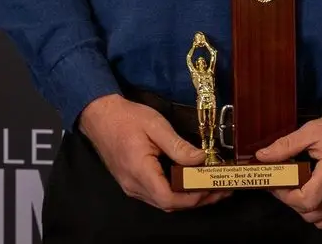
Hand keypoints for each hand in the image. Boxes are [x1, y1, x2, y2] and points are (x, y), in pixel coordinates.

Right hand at [77, 94, 228, 211]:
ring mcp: (131, 186)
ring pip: (163, 202)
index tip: (214, 186)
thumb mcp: (156, 126)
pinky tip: (190, 182)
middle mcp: (134, 186)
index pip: (169, 199)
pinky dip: (176, 193)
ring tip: (211, 186)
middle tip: (221, 189)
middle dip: (198, 200)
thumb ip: (178, 145)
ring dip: (188, 198)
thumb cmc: (127, 118)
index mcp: (140, 172)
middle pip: (169, 205)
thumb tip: (201, 159)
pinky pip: (157, 194)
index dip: (193, 198)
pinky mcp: (132, 183)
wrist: (99, 116)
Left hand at [257, 96, 321, 228]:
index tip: (276, 183)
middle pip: (310, 212)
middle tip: (284, 184)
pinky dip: (320, 212)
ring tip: (300, 187)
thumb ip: (286, 145)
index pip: (305, 200)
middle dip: (291, 201)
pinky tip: (315, 194)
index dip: (285, 196)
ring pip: (320, 218)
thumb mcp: (313, 130)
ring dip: (305, 207)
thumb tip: (263, 156)